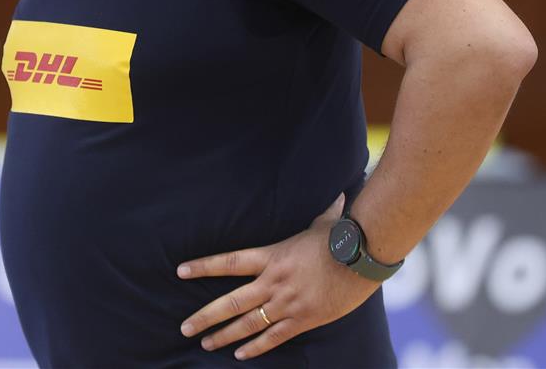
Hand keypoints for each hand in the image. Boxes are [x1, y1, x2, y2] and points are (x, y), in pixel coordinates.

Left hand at [176, 193, 377, 359]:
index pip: (228, 262)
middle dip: (204, 317)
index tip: (180, 271)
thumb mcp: (322, 221)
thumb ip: (319, 211)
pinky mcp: (304, 320)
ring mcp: (287, 303)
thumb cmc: (343, 237)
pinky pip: (274, 337)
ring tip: (205, 343)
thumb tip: (333, 192)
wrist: (365, 259)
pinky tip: (239, 354)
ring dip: (224, 335)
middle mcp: (273, 282)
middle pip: (230, 302)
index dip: (202, 266)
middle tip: (184, 328)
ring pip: (248, 324)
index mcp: (271, 256)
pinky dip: (256, 347)